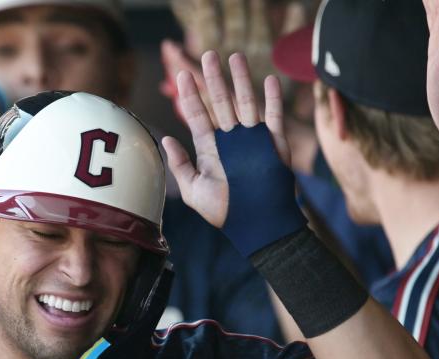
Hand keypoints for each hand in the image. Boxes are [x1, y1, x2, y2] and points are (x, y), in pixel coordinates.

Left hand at [161, 51, 290, 227]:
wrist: (255, 224)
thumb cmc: (224, 211)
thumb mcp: (194, 190)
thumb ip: (180, 165)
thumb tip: (165, 139)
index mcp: (210, 149)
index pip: (198, 116)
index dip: (189, 96)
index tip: (181, 76)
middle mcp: (230, 139)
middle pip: (221, 102)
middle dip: (214, 79)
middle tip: (208, 55)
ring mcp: (252, 139)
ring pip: (246, 103)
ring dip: (241, 80)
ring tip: (235, 57)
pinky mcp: (273, 144)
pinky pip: (273, 117)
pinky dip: (272, 99)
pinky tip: (268, 79)